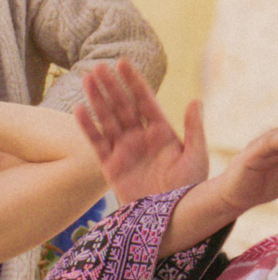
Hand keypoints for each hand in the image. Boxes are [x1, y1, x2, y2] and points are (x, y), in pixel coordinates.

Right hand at [74, 59, 208, 203]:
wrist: (171, 218)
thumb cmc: (189, 189)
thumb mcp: (196, 158)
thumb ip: (194, 130)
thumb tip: (195, 100)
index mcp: (162, 133)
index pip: (145, 101)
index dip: (134, 82)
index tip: (123, 62)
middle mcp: (141, 139)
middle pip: (123, 107)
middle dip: (112, 86)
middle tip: (99, 66)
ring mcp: (125, 151)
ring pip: (108, 120)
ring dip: (97, 100)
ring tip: (87, 79)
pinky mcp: (111, 166)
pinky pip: (97, 143)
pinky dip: (88, 127)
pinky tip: (79, 109)